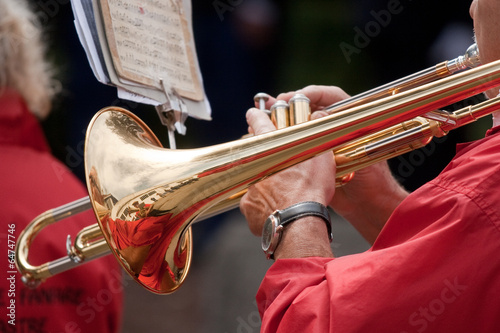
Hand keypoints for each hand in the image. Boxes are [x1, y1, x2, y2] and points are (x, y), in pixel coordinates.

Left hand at [240, 108, 335, 236]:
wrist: (300, 221)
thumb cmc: (312, 189)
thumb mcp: (322, 158)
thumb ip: (317, 136)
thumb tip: (319, 114)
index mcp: (271, 151)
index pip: (260, 126)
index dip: (256, 117)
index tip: (252, 113)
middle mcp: (255, 168)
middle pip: (258, 160)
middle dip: (269, 165)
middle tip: (284, 175)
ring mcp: (249, 189)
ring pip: (257, 186)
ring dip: (268, 191)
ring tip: (285, 200)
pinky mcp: (248, 209)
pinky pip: (255, 208)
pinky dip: (265, 210)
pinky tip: (278, 213)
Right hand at [255, 85, 407, 243]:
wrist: (367, 205)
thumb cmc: (372, 179)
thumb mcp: (358, 153)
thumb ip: (341, 135)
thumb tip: (320, 114)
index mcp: (352, 121)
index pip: (333, 97)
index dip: (316, 92)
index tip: (301, 95)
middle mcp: (335, 128)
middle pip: (312, 106)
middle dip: (292, 102)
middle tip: (276, 102)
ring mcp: (323, 141)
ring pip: (301, 123)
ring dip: (283, 118)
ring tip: (265, 116)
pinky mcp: (313, 156)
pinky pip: (296, 142)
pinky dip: (282, 138)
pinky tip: (268, 136)